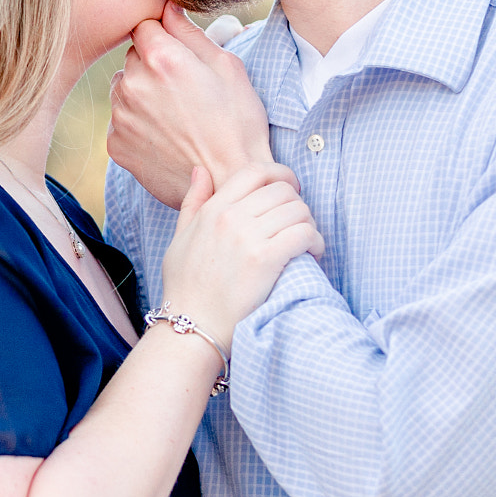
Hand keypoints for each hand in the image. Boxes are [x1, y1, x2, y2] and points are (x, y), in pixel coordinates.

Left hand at [109, 3, 274, 208]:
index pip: (144, 25)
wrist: (229, 183)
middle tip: (184, 92)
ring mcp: (120, 116)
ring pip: (123, 88)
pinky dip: (136, 124)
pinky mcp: (115, 144)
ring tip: (175, 116)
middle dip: (153, 66)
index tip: (180, 57)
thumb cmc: (238, 122)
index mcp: (161, 58)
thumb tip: (167, 6)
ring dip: (141, 94)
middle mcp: (133, 83)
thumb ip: (189, 33)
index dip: (163, 38)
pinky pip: (120, 120)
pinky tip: (165, 136)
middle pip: (133, 57)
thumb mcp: (227, 67)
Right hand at [159, 164, 323, 347]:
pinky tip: (312, 254)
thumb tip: (201, 171)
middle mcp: (230, 217)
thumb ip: (192, 202)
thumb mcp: (179, 238)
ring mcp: (247, 237)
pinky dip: (316, 242)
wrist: (192, 326)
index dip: (280, 175)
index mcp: (212, 209)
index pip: (254, 172)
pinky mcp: (265, 259)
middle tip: (298, 224)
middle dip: (297, 204)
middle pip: (282, 190)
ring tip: (306, 242)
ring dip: (309, 224)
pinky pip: (304, 233)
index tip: (290, 189)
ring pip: (298, 210)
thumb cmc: (185, 287)